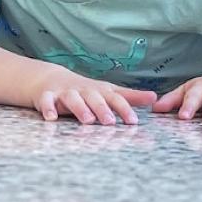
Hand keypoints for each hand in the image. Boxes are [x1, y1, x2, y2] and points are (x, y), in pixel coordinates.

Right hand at [32, 69, 156, 124]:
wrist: (50, 79)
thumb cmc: (84, 90)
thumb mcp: (107, 91)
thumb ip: (129, 96)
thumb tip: (155, 97)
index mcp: (98, 90)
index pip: (114, 98)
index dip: (124, 108)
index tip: (133, 121)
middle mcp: (83, 90)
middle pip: (94, 97)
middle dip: (102, 109)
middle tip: (110, 122)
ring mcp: (64, 93)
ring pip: (72, 98)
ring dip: (80, 108)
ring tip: (87, 121)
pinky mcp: (46, 96)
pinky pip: (46, 101)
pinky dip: (48, 108)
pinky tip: (51, 118)